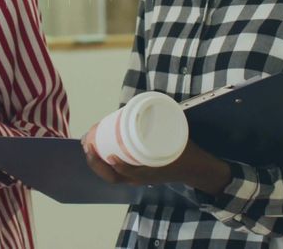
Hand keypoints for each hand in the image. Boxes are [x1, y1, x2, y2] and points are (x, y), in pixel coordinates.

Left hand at [81, 124, 231, 195]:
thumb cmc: (185, 151)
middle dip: (96, 163)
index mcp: (152, 173)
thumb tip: (145, 102)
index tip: (111, 155)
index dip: (119, 166)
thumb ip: (162, 120)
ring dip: (96, 163)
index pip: (130, 174)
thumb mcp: (177, 136)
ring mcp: (137, 179)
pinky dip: (103, 164)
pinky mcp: (135, 175)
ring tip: (88, 144)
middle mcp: (141, 179)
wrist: (194, 167)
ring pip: (112, 176)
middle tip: (88, 143)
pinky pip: (115, 173)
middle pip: (114, 177)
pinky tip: (96, 150)